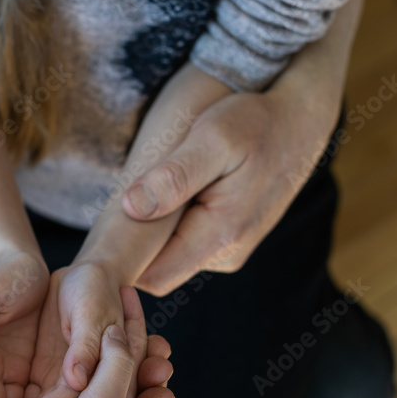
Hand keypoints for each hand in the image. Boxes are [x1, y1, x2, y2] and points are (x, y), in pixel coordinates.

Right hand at [0, 286, 161, 397]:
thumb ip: (117, 361)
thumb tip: (120, 330)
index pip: (135, 351)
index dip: (133, 317)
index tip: (128, 288)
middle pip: (115, 361)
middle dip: (120, 332)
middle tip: (121, 297)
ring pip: (87, 372)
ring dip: (93, 344)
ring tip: (95, 314)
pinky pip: (58, 390)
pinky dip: (68, 366)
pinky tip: (61, 349)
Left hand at [120, 88, 340, 295]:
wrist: (300, 121)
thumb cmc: (256, 122)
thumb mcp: (214, 137)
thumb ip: (174, 175)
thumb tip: (133, 207)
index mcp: (221, 236)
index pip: (152, 276)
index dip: (121, 265)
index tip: (97, 239)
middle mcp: (226, 255)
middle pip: (158, 272)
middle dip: (131, 252)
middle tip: (108, 216)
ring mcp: (229, 251)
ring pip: (170, 259)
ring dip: (149, 239)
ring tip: (135, 204)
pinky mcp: (228, 240)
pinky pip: (184, 247)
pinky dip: (167, 231)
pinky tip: (159, 203)